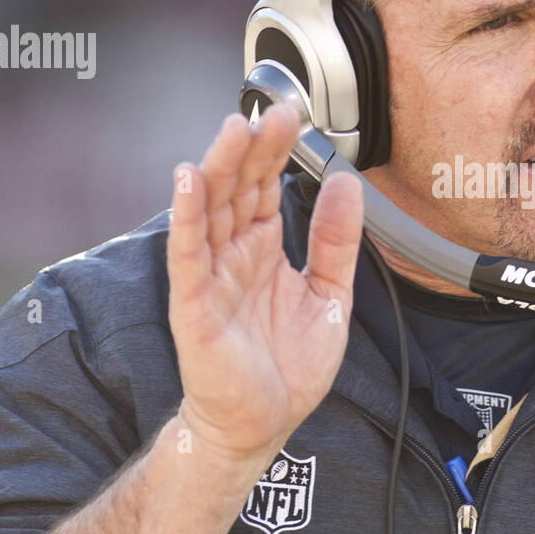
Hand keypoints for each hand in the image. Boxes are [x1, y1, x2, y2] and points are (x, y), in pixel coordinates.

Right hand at [166, 105, 363, 466]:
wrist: (263, 422)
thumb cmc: (288, 365)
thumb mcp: (330, 294)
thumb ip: (337, 240)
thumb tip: (347, 182)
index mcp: (264, 249)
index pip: (265, 186)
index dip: (276, 151)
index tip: (293, 115)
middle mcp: (233, 254)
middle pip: (237, 188)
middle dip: (253, 148)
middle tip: (273, 111)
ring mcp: (211, 276)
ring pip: (210, 210)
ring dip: (220, 167)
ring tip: (234, 128)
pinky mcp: (194, 304)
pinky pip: (187, 253)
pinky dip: (186, 215)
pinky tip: (190, 179)